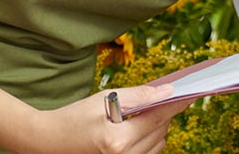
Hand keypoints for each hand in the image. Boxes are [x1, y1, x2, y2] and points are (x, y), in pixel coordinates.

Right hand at [15, 84, 191, 153]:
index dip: (176, 104)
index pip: (157, 118)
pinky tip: (142, 124)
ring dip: (159, 126)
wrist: (48, 141)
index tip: (191, 93)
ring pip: (158, 143)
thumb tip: (165, 91)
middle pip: (160, 131)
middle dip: (166, 112)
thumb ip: (137, 96)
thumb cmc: (72, 118)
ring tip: (149, 110)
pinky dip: (150, 137)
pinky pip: (148, 152)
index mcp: (117, 141)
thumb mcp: (103, 100)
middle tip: (168, 95)